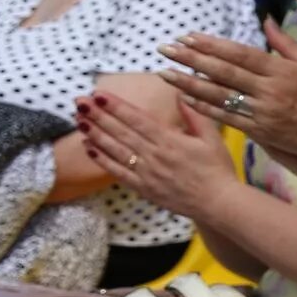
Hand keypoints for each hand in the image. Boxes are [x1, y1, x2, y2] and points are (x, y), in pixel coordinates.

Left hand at [77, 92, 237, 220]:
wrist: (218, 203)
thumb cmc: (218, 169)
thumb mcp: (212, 138)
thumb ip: (194, 115)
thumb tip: (179, 93)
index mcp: (170, 140)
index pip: (137, 119)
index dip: (116, 106)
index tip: (98, 94)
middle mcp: (153, 155)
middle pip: (120, 131)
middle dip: (98, 114)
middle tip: (79, 101)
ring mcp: (145, 172)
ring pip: (114, 149)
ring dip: (95, 133)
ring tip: (79, 119)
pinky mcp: (142, 187)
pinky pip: (117, 171)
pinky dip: (101, 159)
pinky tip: (89, 147)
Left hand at [160, 24, 296, 171]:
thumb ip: (288, 45)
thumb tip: (267, 21)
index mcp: (284, 71)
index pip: (240, 53)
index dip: (212, 45)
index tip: (188, 37)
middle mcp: (272, 90)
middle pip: (224, 71)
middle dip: (191, 59)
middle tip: (166, 48)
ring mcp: (265, 112)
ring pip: (220, 95)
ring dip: (189, 84)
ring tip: (165, 73)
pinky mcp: (261, 132)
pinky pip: (227, 117)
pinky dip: (205, 108)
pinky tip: (185, 99)